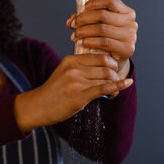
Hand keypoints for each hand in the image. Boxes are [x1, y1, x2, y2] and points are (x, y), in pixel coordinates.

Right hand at [14, 53, 132, 132]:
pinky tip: (126, 85)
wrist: (38, 106)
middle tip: (117, 80)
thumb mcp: (64, 72)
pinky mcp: (78, 97)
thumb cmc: (53, 91)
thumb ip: (80, 67)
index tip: (114, 68)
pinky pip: (104, 89)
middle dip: (115, 73)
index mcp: (70, 60)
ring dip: (116, 83)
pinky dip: (118, 87)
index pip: (99, 56)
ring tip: (116, 88)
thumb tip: (104, 66)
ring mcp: (76, 83)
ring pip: (106, 78)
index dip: (111, 62)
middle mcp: (73, 69)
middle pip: (105, 66)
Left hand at [67, 0, 137, 79]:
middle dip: (85, 18)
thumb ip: (86, 20)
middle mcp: (131, 23)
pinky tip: (83, 42)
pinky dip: (91, 41)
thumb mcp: (99, 26)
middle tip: (74, 24)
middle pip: (103, 15)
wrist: (115, 61)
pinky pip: (104, 42)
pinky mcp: (126, 49)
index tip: (83, 8)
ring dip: (85, 31)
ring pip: (102, 29)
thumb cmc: (106, 40)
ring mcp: (130, 37)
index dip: (95, 2)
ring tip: (75, 35)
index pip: (111, 1)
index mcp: (127, 13)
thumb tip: (70, 21)